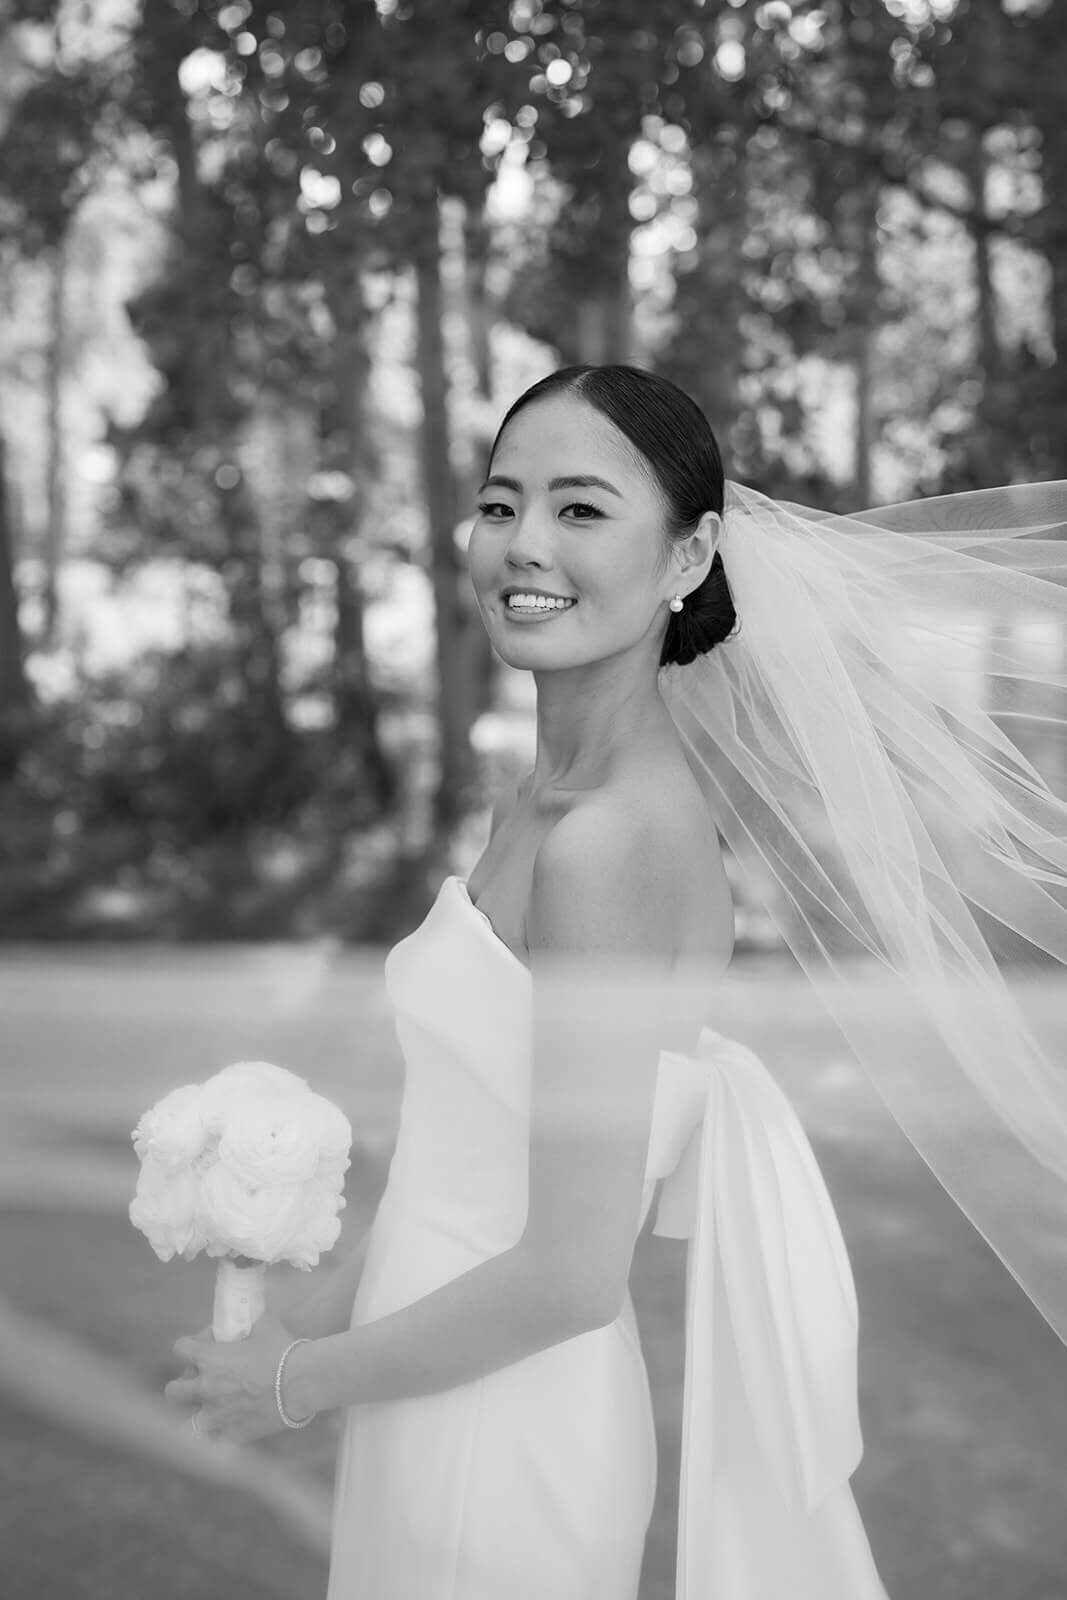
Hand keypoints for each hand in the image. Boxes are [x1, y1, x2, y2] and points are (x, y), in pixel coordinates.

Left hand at [165, 1312, 301, 1447]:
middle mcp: (205, 1388)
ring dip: (197, 1417)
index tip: (205, 1345)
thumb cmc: (282, 1350)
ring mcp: (216, 1415)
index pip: (180, 1348)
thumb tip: (248, 1318)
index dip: (189, 1346)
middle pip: (173, 1391)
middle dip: (181, 1386)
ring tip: (211, 1413)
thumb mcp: (265, 1325)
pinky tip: (229, 1431)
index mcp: (209, 1359)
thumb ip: (249, 1323)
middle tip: (200, 1383)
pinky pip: (215, 1443)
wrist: (301, 1382)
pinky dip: (219, 1439)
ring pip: (187, 1425)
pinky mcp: (232, 1434)